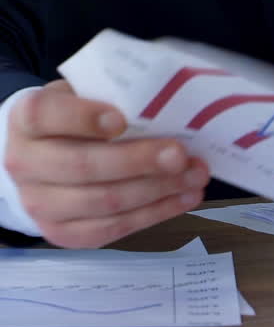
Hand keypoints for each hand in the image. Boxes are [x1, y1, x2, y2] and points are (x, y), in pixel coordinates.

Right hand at [5, 79, 208, 247]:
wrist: (42, 156)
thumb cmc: (74, 116)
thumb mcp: (82, 93)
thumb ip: (111, 95)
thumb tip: (168, 102)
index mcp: (27, 119)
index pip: (46, 115)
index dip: (83, 118)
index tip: (122, 120)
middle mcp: (25, 163)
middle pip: (82, 166)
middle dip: (138, 161)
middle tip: (180, 154)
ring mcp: (40, 205)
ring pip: (103, 202)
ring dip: (157, 190)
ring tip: (195, 175)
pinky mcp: (64, 234)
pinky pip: (113, 229)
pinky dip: (155, 213)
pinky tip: (184, 197)